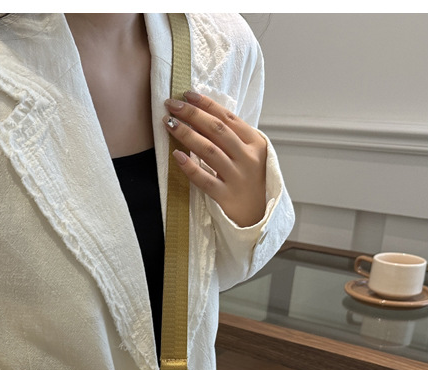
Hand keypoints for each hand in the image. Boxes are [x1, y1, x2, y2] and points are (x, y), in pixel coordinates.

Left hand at [164, 91, 266, 227]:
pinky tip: (176, 155)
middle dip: (192, 114)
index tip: (186, 95)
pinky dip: (190, 167)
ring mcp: (237, 177)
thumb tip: (202, 116)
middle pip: (217, 130)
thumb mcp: (249, 155)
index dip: (206, 105)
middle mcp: (247, 158)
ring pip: (209, 151)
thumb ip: (232, 138)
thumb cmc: (249, 182)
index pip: (228, 118)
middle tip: (171, 105)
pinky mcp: (226, 196)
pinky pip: (205, 179)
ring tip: (169, 124)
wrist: (258, 217)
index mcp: (255, 143)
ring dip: (187, 134)